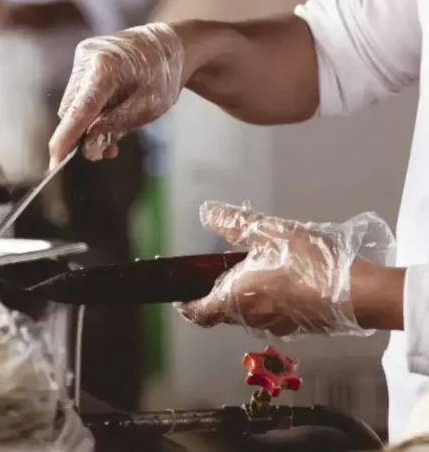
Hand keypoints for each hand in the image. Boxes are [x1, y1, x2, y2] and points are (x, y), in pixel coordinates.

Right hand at [48, 23, 183, 167]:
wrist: (170, 46)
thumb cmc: (163, 76)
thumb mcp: (148, 108)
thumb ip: (115, 127)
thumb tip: (88, 148)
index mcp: (106, 67)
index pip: (80, 109)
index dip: (66, 138)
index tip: (54, 160)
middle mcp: (87, 58)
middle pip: (72, 109)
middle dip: (83, 134)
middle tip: (108, 151)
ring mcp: (82, 56)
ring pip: (73, 104)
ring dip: (88, 123)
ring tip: (115, 132)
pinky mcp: (82, 58)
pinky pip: (78, 93)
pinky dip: (90, 109)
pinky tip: (109, 115)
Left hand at [176, 202, 395, 338]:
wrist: (359, 292)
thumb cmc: (311, 264)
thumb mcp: (268, 232)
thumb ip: (234, 223)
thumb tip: (208, 213)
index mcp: (236, 299)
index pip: (200, 313)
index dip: (187, 306)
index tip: (181, 298)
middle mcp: (252, 318)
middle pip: (224, 312)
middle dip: (220, 294)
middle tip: (224, 272)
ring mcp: (277, 326)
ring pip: (250, 314)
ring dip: (247, 297)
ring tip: (259, 270)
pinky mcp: (299, 327)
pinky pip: (274, 316)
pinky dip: (271, 301)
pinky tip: (285, 280)